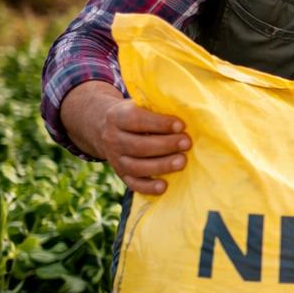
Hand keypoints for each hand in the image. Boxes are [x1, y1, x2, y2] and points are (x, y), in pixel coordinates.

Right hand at [61, 80, 189, 194]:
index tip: (181, 125)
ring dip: (161, 165)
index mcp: (117, 117)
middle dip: (165, 145)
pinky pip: (133, 184)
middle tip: (187, 143)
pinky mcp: (121, 174)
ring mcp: (115, 159)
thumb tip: (189, 112)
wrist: (104, 128)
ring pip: (136, 166)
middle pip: (138, 146)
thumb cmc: (135, 114)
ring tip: (182, 161)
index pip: (136, 120)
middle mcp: (112, 139)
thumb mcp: (140, 105)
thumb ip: (157, 108)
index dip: (159, 123)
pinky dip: (148, 187)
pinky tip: (164, 186)